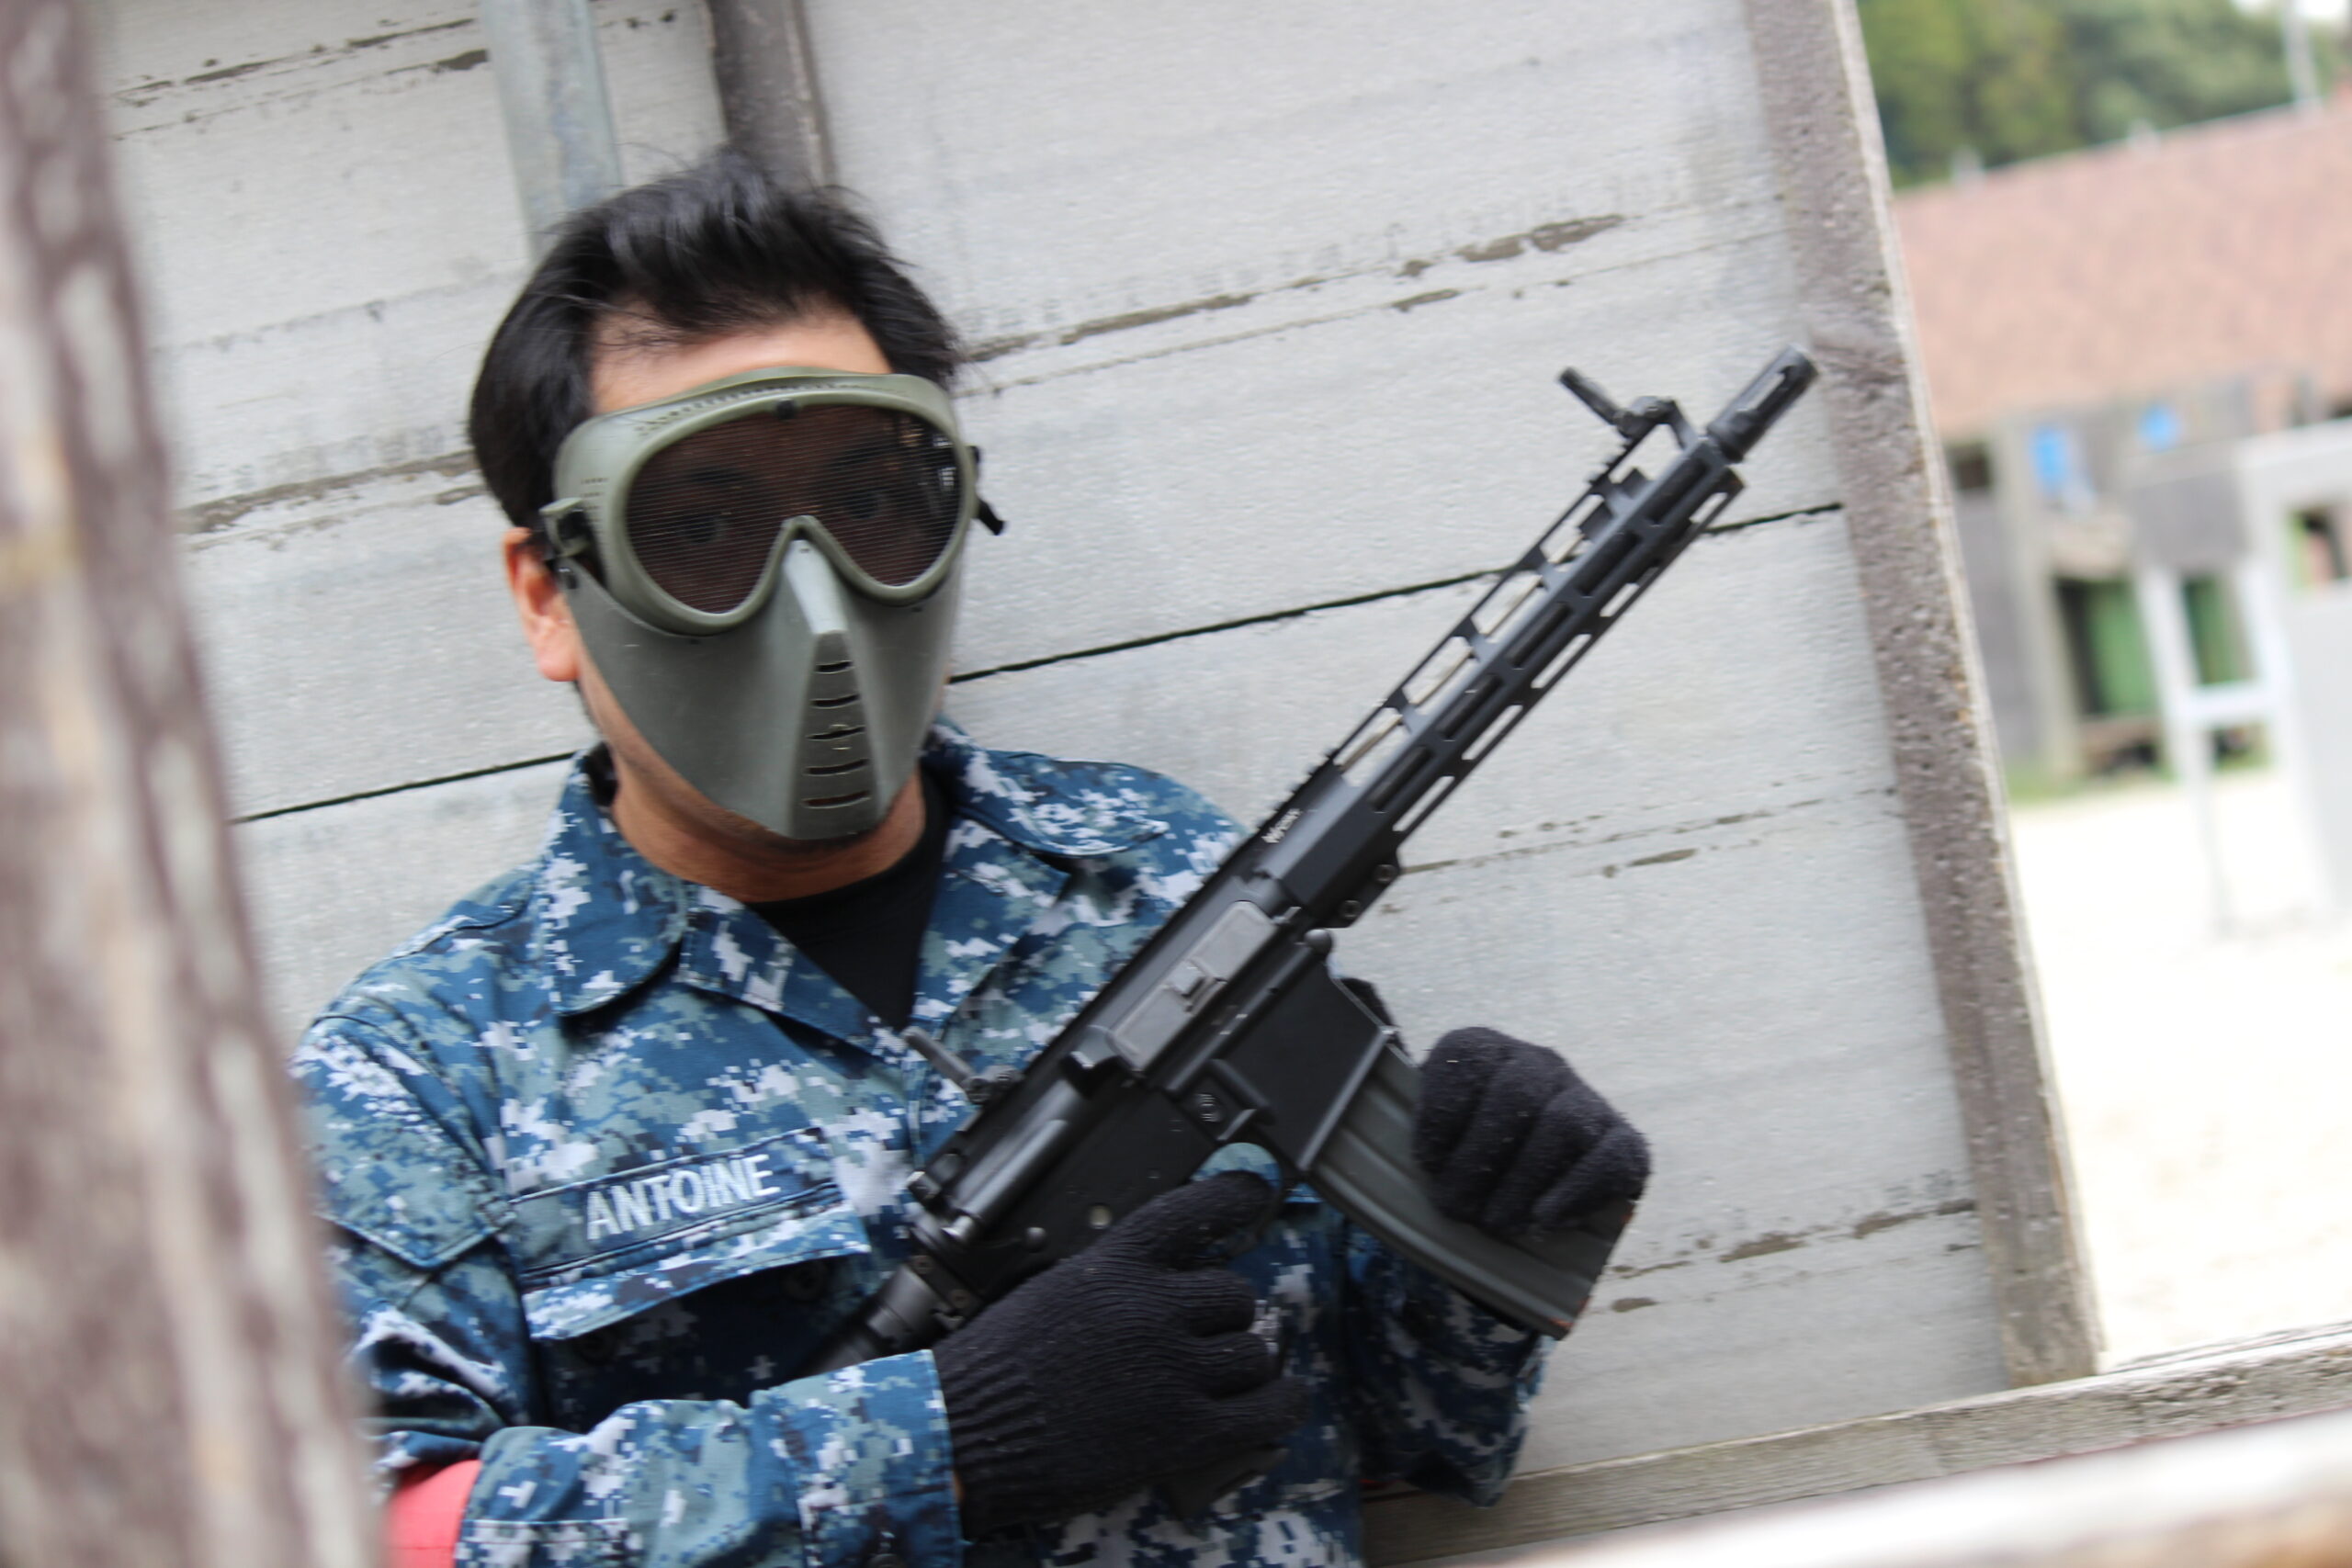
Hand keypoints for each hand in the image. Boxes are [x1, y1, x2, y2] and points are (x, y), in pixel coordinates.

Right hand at [933, 1171, 1307, 1533]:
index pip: (1193, 1211)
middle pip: (1236, 1294)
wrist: (966, 1434)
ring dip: (1242, 1367)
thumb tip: (1174, 1279)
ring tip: (1214, 1383)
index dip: (1235, 1198)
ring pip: (1255, 1351)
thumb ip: (1115, 1279)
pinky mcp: (1188, 1432)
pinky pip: (1271, 1408)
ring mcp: (1175, 1370)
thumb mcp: (1053, 1290)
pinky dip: (1281, 1404)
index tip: (1257, 1192)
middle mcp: (1153, 1308)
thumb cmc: (997, 1368)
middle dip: (1222, 1318)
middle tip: (1196, 1340)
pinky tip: (1272, 1403)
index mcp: (1116, 1266)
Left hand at [1414, 1028, 1648, 1235]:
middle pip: (1516, 1095)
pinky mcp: (1623, 1140)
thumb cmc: (1468, 1163)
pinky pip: (1612, 1156)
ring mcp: (1585, 1097)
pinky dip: (1577, 1191)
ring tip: (1497, 1223)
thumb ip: (1427, 1143)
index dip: (1441, 1113)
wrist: (1529, 1186)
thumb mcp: (1437, 1141)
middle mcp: (1538, 1063)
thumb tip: (1424, 1170)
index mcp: (1487, 1050)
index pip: (1464, 1058)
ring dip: (1524, 1182)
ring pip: (1563, 1124)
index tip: (1427, 1163)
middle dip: (1479, 1160)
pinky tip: (1546, 1219)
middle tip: (1456, 1208)